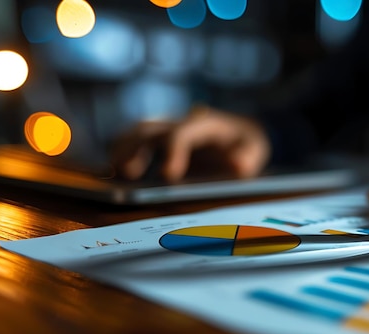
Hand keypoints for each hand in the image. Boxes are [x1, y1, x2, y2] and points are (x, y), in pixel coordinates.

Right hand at [111, 105, 270, 181]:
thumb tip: (238, 165)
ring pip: (138, 131)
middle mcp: (181, 122)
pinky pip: (137, 141)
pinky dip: (123, 152)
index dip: (173, 152)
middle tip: (127, 173)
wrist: (240, 132)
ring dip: (123, 149)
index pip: (183, 133)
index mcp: (205, 123)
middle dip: (136, 148)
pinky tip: (114, 171)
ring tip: (113, 172)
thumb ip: (248, 157)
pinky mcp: (161, 140)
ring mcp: (169, 129)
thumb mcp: (255, 149)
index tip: (167, 176)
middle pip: (151, 128)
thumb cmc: (246, 143)